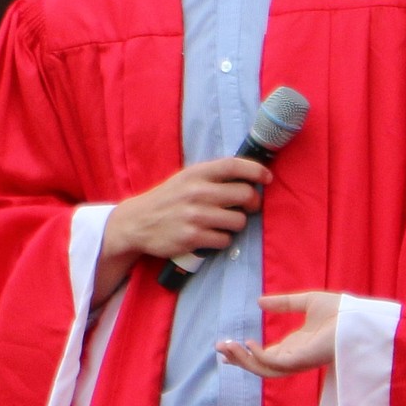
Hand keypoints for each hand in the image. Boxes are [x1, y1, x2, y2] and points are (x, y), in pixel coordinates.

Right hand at [104, 155, 272, 264]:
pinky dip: (223, 240)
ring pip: (239, 221)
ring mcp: (196, 216)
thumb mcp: (186, 179)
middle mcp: (198, 192)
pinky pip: (225, 240)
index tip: (267, 178)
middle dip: (253, 203)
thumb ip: (213, 176)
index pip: (234, 166)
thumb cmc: (169, 199)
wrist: (137, 222)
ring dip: (237, 224)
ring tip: (224, 223)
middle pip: (245, 195)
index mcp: (197, 173)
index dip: (256, 171)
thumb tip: (249, 177)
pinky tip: (211, 235)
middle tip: (248, 207)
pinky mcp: (193, 237)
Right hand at [217, 291, 340, 377]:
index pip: (264, 356)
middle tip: (219, 347)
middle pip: (260, 366)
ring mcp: (298, 361)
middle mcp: (294, 357)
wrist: (360, 317)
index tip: (225, 345)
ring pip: (264, 369)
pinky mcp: (303, 360)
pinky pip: (276, 364)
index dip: (243, 352)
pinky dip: (260, 357)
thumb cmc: (341, 311)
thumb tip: (259, 301)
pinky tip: (250, 344)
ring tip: (227, 347)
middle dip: (238, 359)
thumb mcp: (305, 301)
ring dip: (244, 360)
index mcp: (294, 347)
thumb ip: (283, 303)